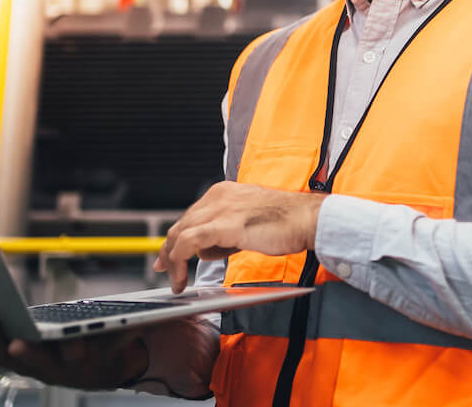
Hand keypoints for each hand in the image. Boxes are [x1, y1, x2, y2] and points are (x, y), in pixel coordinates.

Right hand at [0, 312, 146, 388]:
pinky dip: (125, 332)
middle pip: (37, 361)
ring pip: (76, 356)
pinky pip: (119, 341)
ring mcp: (83, 362)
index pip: (1, 352)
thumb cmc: (54, 354)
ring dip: (73, 348)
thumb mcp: (20, 350)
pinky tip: (132, 322)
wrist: (104, 369)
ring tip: (75, 341)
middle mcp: (52, 366)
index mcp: (27, 361)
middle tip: (17, 342)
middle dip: (28, 353)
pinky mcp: (113, 352)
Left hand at [154, 181, 325, 292]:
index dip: (177, 237)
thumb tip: (209, 248)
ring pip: (180, 233)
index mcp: (225, 192)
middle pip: (181, 224)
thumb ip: (227, 231)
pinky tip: (182, 278)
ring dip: (173, 260)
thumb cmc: (287, 221)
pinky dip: (179, 262)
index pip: (191, 215)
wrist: (307, 219)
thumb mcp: (249, 222)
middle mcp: (219, 196)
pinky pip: (189, 243)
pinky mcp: (224, 225)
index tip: (169, 254)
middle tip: (163, 270)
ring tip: (177, 281)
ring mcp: (221, 209)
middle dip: (168, 249)